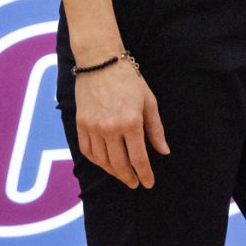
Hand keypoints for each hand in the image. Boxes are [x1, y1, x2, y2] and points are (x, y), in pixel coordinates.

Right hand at [76, 57, 167, 187]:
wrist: (99, 61)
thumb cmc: (128, 79)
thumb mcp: (149, 102)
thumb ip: (156, 129)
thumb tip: (164, 151)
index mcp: (130, 122)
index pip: (139, 158)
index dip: (144, 174)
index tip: (148, 183)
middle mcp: (110, 128)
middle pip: (119, 164)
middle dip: (129, 177)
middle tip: (135, 183)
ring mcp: (93, 127)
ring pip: (102, 161)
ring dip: (113, 172)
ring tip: (122, 175)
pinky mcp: (81, 124)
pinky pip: (87, 151)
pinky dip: (97, 161)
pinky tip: (105, 163)